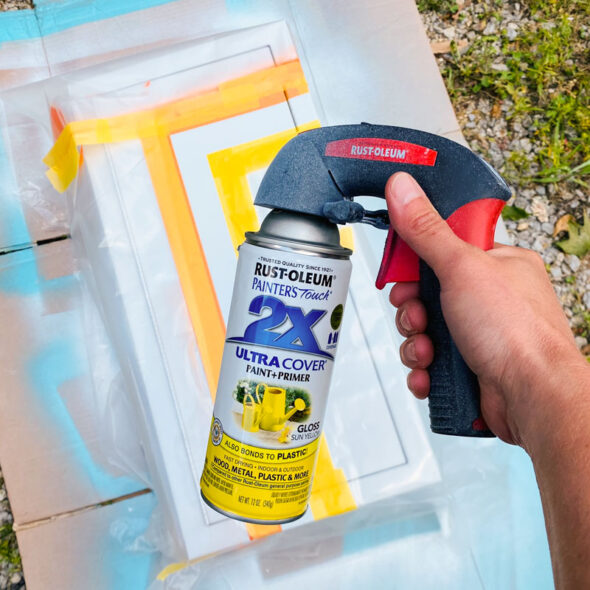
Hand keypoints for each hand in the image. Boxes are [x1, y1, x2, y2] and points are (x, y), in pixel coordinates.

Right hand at [385, 172, 586, 446]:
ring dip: (416, 342)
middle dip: (413, 308)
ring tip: (427, 350)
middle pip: (427, 292)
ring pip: (424, 329)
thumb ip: (426, 229)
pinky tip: (429, 373)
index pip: (443, 247)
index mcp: (497, 264)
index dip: (415, 259)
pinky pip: (430, 360)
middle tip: (416, 313)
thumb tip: (402, 187)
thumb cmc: (515, 331)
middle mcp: (488, 297)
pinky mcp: (468, 364)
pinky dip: (423, 368)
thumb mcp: (462, 267)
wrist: (532, 396)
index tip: (401, 270)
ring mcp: (479, 332)